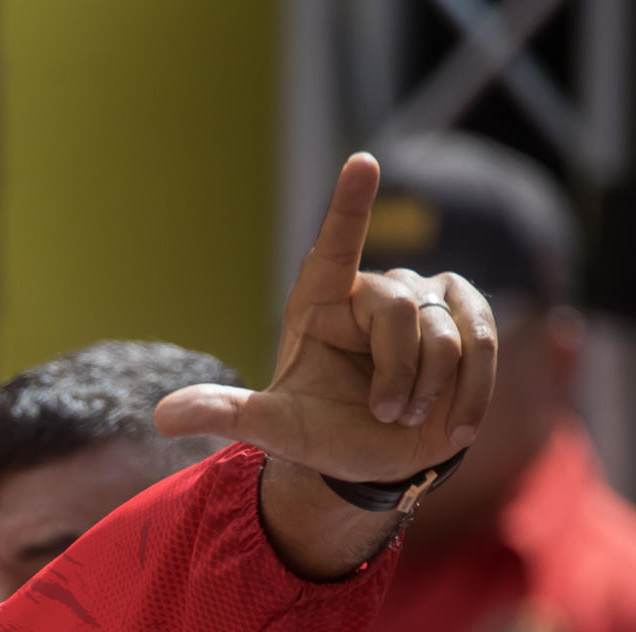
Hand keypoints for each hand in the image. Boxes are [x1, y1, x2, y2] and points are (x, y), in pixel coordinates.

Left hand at [154, 153, 495, 482]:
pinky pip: (483, 341)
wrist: (377, 459)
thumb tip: (161, 415)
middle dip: (397, 374)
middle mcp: (372, 291)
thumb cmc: (321, 433)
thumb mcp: (271, 426)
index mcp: (319, 302)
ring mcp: (425, 299)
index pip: (335, 247)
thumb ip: (223, 413)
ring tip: (406, 419)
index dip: (350, 206)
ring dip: (430, 390)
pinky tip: (453, 426)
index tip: (361, 161)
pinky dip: (471, 391)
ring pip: (446, 333)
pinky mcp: (468, 316)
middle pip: (400, 311)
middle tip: (384, 413)